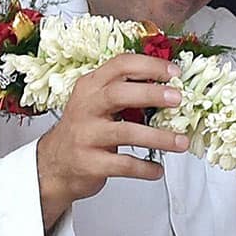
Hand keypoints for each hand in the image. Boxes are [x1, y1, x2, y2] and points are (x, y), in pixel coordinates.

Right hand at [36, 54, 189, 230]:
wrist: (54, 164)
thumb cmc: (85, 128)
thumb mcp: (98, 102)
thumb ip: (127, 90)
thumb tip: (172, 86)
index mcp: (91, 86)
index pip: (120, 65)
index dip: (149, 65)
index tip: (174, 71)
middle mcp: (86, 107)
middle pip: (119, 94)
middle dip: (152, 94)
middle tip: (178, 99)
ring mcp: (85, 135)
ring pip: (125, 132)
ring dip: (158, 138)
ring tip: (180, 142)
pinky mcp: (88, 163)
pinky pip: (122, 165)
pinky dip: (144, 167)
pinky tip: (158, 169)